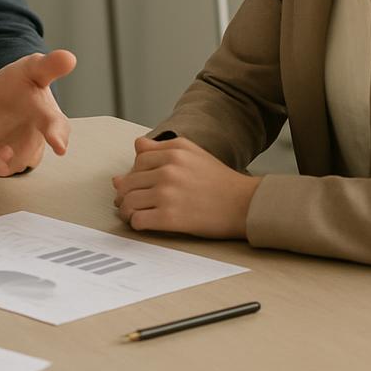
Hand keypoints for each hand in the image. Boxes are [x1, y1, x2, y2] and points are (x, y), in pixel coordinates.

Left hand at [0, 49, 75, 175]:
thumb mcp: (31, 68)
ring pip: (17, 164)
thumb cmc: (19, 85)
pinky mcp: (0, 158)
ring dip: (8, 159)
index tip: (59, 146)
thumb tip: (69, 57)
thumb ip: (48, 65)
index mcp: (48, 116)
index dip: (57, 136)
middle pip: (37, 151)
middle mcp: (37, 138)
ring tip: (2, 150)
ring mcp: (19, 150)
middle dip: (25, 157)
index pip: (56, 126)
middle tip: (26, 160)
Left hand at [112, 136, 260, 238]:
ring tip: (132, 214)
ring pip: (129, 200)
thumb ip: (162, 147)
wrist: (244, 205)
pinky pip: (138, 219)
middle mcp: (168, 169)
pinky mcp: (170, 217)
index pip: (138, 160)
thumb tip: (135, 149)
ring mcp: (168, 193)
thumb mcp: (191, 152)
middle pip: (129, 181)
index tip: (137, 185)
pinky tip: (142, 224)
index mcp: (173, 151)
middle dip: (125, 194)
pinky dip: (135, 223)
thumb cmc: (219, 180)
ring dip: (126, 210)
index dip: (135, 173)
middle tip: (127, 203)